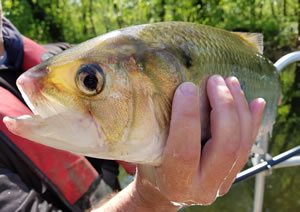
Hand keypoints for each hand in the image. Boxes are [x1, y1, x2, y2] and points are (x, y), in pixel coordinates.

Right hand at [135, 75, 264, 207]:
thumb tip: (161, 88)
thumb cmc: (150, 168)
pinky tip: (256, 102)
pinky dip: (253, 121)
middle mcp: (203, 187)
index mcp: (175, 183)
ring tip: (230, 82)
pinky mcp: (232, 174)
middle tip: (214, 80)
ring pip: (242, 144)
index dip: (187, 116)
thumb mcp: (145, 152)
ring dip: (239, 108)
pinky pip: (248, 147)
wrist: (163, 191)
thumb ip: (154, 128)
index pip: (185, 150)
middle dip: (224, 107)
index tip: (187, 87)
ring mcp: (222, 182)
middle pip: (225, 145)